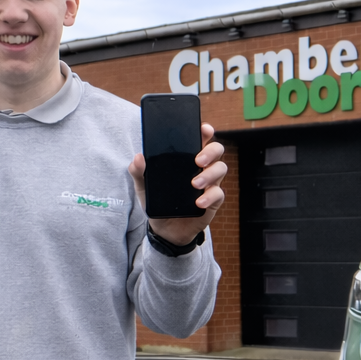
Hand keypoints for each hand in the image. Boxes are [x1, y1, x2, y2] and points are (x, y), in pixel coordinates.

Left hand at [129, 123, 226, 245]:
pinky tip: (197, 202)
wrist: (165, 230)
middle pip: (216, 150)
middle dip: (210, 151)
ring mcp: (209, 183)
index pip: (200, 139)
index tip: (203, 129)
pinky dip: (209, 197)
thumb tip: (138, 158)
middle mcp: (201, 168)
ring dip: (210, 174)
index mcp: (186, 159)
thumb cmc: (158, 203)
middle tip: (197, 160)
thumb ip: (138, 172)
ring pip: (221, 168)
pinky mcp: (213, 201)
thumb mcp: (143, 187)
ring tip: (194, 184)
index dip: (205, 131)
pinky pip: (218, 194)